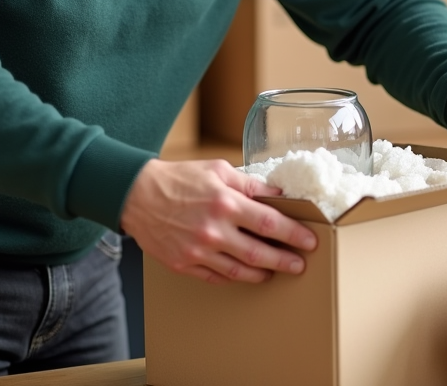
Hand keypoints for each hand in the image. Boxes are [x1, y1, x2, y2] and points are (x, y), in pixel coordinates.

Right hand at [120, 158, 317, 283]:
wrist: (137, 194)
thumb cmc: (179, 178)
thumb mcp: (218, 170)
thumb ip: (249, 184)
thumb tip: (278, 194)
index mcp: (225, 202)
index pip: (269, 222)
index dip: (293, 233)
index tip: (310, 240)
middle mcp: (213, 230)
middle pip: (259, 253)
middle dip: (284, 260)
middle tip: (299, 264)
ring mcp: (197, 250)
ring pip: (239, 271)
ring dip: (262, 273)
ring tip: (274, 271)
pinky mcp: (183, 264)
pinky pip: (216, 277)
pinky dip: (234, 277)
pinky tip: (245, 272)